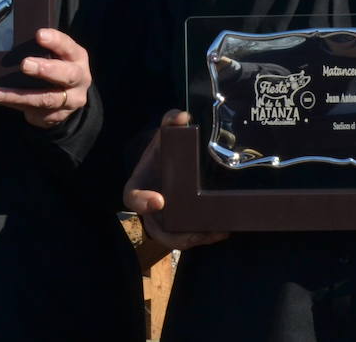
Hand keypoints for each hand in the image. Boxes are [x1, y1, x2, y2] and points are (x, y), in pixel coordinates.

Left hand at [0, 28, 90, 128]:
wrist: (68, 96)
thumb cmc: (57, 66)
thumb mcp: (56, 54)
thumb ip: (42, 49)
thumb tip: (11, 42)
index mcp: (77, 58)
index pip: (68, 47)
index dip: (55, 41)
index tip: (39, 35)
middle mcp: (79, 80)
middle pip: (66, 75)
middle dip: (45, 70)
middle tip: (25, 64)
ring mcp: (70, 101)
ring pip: (46, 99)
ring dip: (19, 95)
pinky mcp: (57, 116)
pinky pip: (34, 112)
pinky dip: (14, 104)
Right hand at [122, 109, 228, 251]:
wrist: (172, 161)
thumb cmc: (166, 149)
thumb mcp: (166, 134)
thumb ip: (170, 121)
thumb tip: (182, 117)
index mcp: (138, 185)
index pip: (132, 197)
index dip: (142, 202)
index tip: (159, 200)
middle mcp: (149, 207)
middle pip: (157, 230)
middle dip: (176, 235)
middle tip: (196, 232)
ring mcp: (165, 218)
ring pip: (175, 238)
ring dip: (195, 238)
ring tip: (217, 232)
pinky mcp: (181, 224)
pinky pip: (189, 236)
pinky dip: (205, 236)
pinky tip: (224, 231)